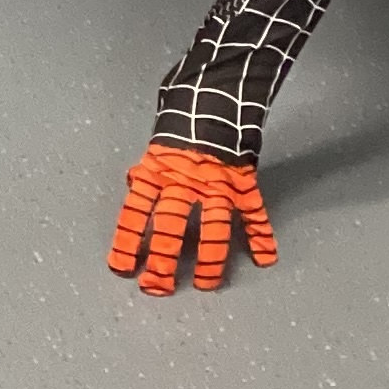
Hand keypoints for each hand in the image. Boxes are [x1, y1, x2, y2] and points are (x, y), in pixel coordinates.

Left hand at [107, 144, 276, 294]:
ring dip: (210, 260)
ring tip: (205, 284)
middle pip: (172, 227)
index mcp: (157, 175)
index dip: (128, 242)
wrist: (213, 100)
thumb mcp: (153, 151)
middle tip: (157, 287)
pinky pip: (254, 213)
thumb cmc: (179, 129)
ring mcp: (217, 187)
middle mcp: (185, 184)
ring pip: (213, 229)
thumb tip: (133, 185)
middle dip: (164, 260)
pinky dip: (262, 235)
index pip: (136, 213)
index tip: (122, 270)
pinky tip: (266, 259)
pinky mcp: (243, 185)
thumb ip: (144, 174)